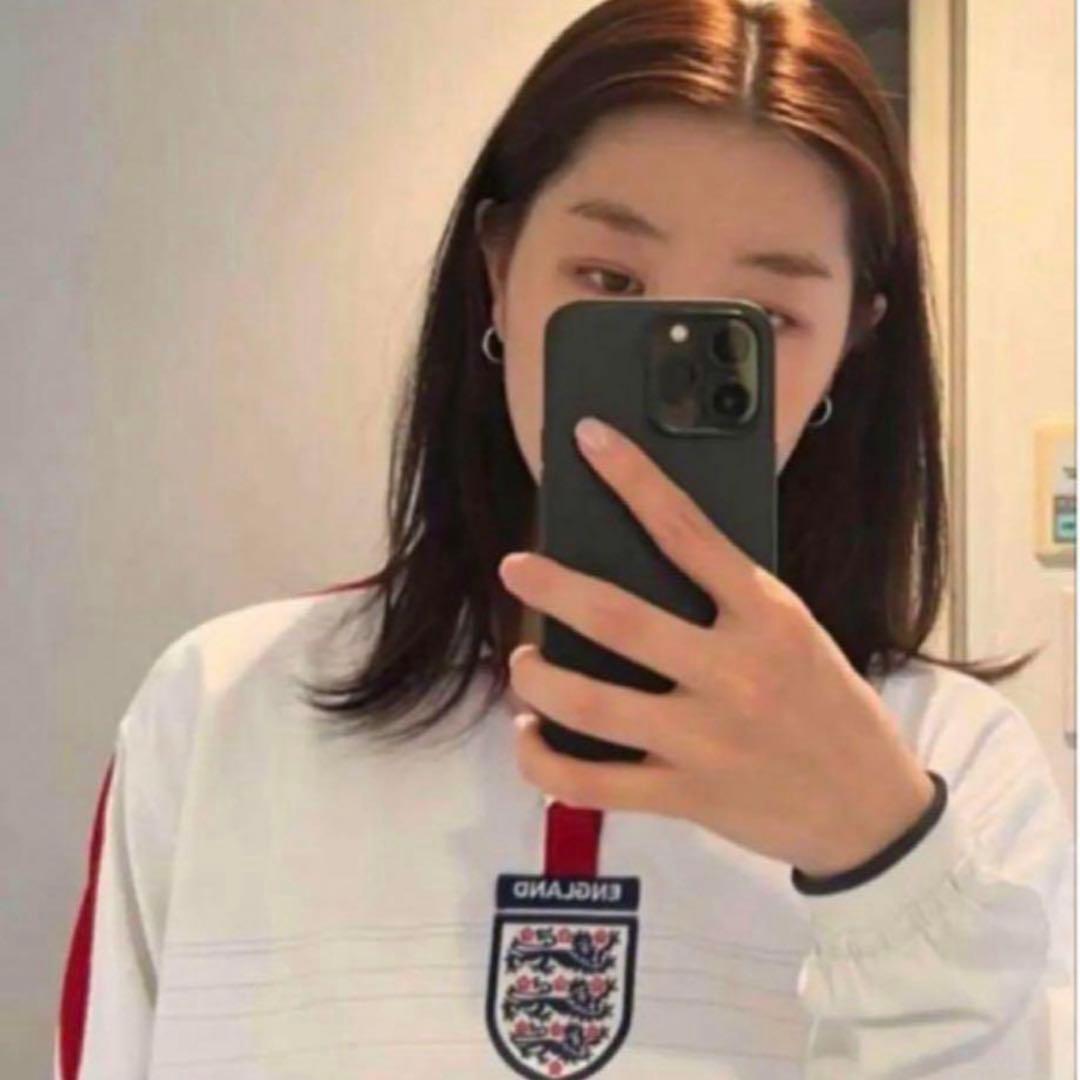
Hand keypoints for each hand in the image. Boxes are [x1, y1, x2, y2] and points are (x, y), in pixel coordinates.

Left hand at [498, 416, 934, 877]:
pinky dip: (543, 761)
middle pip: (618, 619)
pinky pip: (591, 783)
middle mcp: (733, 672)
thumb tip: (643, 565)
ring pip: (590, 704)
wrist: (871, 811)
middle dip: (552, 588)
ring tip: (523, 662)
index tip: (588, 438)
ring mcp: (705, 740)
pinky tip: (529, 738)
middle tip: (516, 569)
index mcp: (768, 616)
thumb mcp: (797, 635)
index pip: (689, 530)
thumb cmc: (830, 708)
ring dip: (538, 678)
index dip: (633, 478)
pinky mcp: (686, 796)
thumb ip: (731, 604)